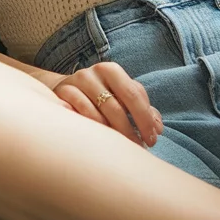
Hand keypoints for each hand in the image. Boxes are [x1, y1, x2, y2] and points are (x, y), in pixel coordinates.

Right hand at [40, 61, 163, 148]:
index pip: (134, 95)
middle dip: (130, 131)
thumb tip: (158, 129)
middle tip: (139, 148)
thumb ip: (141, 108)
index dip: (146, 119)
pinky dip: (92, 130)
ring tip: (121, 149)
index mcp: (112, 71)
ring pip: (97, 115)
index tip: (152, 139)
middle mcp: (93, 73)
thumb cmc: (100, 94)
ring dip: (112, 135)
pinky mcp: (61, 95)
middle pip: (117, 107)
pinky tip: (100, 142)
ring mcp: (75, 84)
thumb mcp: (120, 95)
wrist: (63, 88)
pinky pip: (79, 117)